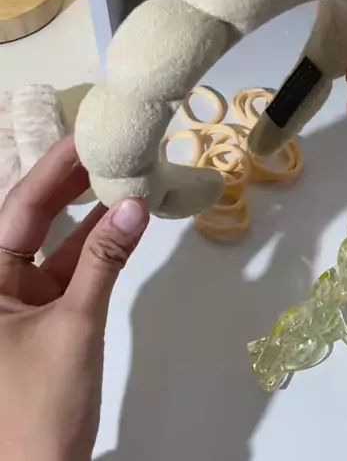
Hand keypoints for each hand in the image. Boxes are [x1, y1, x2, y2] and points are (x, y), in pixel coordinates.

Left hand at [0, 136, 148, 460]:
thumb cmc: (40, 405)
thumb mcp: (74, 325)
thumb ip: (105, 260)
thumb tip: (136, 204)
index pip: (21, 206)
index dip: (55, 167)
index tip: (88, 133)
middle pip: (33, 216)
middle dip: (71, 182)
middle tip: (110, 145)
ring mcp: (18, 298)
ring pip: (55, 241)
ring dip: (89, 212)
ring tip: (123, 173)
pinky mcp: (42, 316)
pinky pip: (69, 269)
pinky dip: (96, 247)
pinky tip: (123, 220)